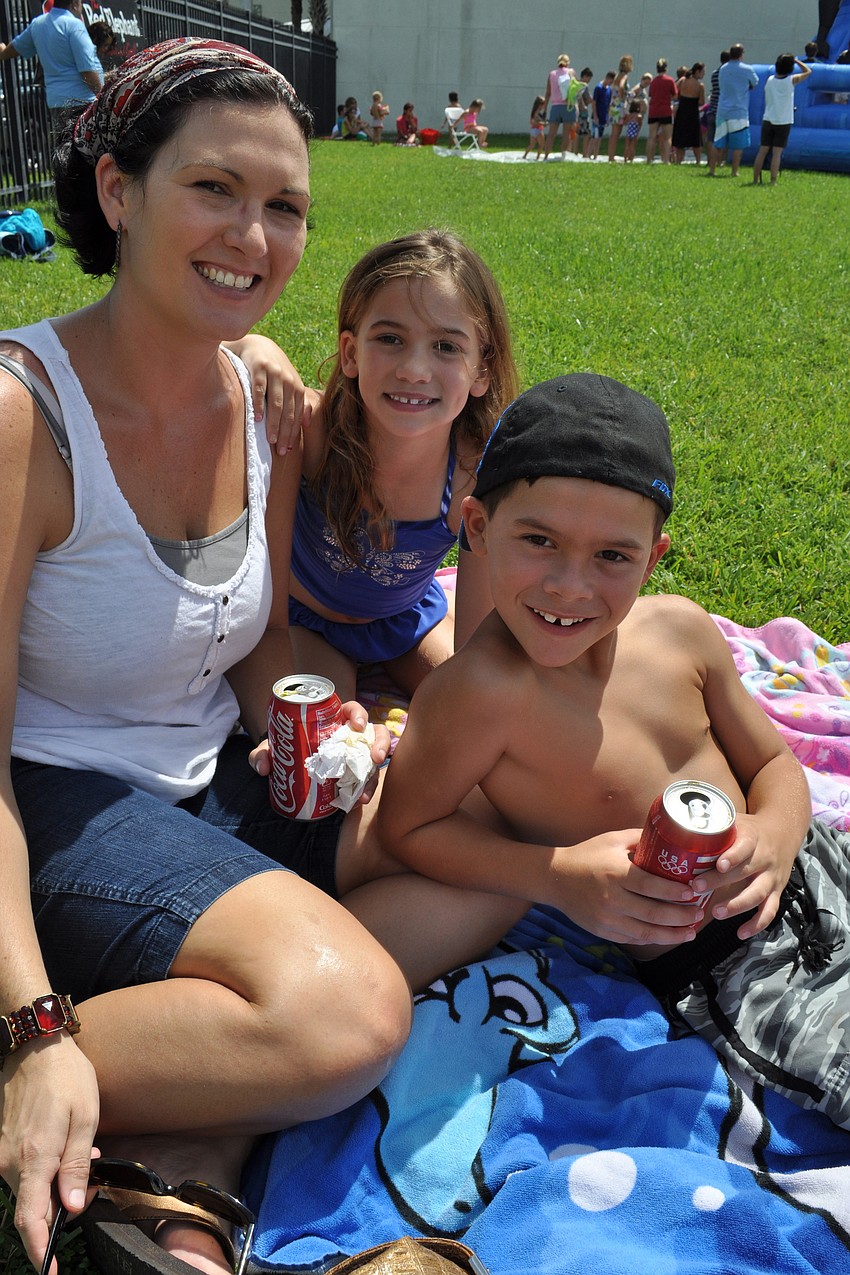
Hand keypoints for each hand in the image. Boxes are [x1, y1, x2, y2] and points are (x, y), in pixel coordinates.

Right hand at [0, 1035, 99, 1273]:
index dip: (39, 1250)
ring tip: (83, 1157)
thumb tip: (73, 1207)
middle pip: (32, 1206)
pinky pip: (23, 1171)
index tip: (48, 1272)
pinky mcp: (1, 1145)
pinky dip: (45, 1171)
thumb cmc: (66, 1077)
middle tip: (90, 1182)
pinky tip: (65, 1147)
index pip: (30, 1219)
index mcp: (35, 1158)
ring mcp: (2, 1154)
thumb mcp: (86, 1116)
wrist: (35, 1046)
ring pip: (29, 1189)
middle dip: (62, 1207)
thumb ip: (77, 1166)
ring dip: (55, 1186)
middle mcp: (10, 1161)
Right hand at [228, 334, 314, 454]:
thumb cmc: (274, 370)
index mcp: (297, 387)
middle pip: (287, 412)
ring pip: (276, 403)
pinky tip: (257, 418)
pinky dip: (259, 404)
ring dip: (274, 423)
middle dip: (285, 433)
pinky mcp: (259, 368)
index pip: (296, 415)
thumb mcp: (289, 384)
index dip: (293, 433)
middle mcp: (288, 380)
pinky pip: (259, 389)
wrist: (258, 346)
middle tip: (280, 451)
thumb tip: (306, 424)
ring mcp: (274, 373)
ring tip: (271, 440)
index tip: (288, 450)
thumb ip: (299, 403)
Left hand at [250, 702, 389, 802]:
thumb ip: (261, 754)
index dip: (358, 714)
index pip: (352, 710)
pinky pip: (368, 780)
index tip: (356, 725)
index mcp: (334, 721)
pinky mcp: (356, 775)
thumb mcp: (272, 749)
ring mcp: (355, 757)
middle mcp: (349, 737)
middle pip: (374, 733)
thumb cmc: (284, 750)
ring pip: (375, 759)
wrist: (288, 771)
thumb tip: (263, 767)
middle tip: (375, 758)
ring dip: (375, 774)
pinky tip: (359, 801)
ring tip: (365, 792)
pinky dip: (365, 790)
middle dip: (380, 743)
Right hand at [551, 830, 705, 947]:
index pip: (650, 886)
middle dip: (681, 917)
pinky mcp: (603, 931)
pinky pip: (633, 939)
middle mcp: (611, 899)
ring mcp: (606, 918)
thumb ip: (642, 840)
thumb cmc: (587, 855)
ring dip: (672, 934)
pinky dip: (653, 939)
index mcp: (616, 873)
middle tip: (700, 914)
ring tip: (691, 932)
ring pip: (646, 933)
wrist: (555, 878)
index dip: (674, 892)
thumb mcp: (612, 840)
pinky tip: (668, 935)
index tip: (694, 893)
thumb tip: (673, 838)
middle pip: (653, 913)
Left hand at [697, 813, 794, 939]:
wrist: (783, 834)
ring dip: (737, 905)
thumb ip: (712, 827)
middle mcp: (764, 859)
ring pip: (758, 894)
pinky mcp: (776, 892)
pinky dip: (757, 924)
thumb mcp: (735, 821)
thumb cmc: (750, 829)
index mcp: (753, 838)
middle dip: (721, 882)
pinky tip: (741, 933)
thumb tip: (675, 829)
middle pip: (745, 871)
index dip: (733, 856)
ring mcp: (771, 877)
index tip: (718, 865)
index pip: (745, 846)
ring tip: (716, 913)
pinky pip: (769, 911)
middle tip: (697, 887)